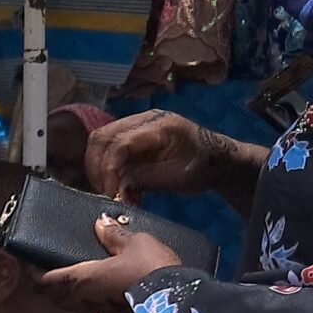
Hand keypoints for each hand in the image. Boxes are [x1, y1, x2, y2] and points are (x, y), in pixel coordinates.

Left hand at [39, 212, 188, 310]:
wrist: (180, 303)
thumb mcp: (136, 243)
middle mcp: (85, 301)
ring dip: (66, 296)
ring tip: (68, 283)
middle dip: (48, 286)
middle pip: (56, 296)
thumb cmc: (154, 269)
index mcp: (83, 279)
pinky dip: (85, 302)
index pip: (47, 279)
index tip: (28, 265)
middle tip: (46, 274)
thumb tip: (99, 222)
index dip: (34, 273)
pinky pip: (90, 312)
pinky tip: (95, 295)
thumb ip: (114, 234)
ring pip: (72, 306)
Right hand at [84, 111, 262, 212]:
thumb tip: (116, 188)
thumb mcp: (177, 178)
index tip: (110, 193)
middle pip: (102, 136)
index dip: (108, 169)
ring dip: (96, 165)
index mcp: (160, 126)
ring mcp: (137, 124)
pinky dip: (103, 164)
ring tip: (105, 188)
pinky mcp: (133, 134)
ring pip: (100, 139)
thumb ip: (145, 179)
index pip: (120, 143)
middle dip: (96, 167)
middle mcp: (145, 119)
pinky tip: (112, 182)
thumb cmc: (202, 167)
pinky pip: (108, 145)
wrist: (216, 158)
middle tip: (103, 192)